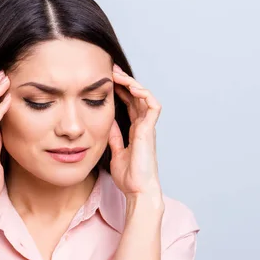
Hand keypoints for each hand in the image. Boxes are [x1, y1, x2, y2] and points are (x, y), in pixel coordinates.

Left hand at [108, 63, 163, 209]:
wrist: (138, 190)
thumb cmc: (129, 176)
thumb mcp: (115, 151)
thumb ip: (113, 136)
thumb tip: (106, 123)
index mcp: (135, 130)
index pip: (129, 103)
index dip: (120, 90)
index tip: (106, 79)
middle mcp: (143, 125)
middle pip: (135, 96)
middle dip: (124, 81)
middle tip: (111, 69)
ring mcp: (147, 127)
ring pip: (144, 97)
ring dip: (132, 83)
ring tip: (118, 74)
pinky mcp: (150, 130)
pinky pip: (153, 106)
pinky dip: (144, 94)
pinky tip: (132, 87)